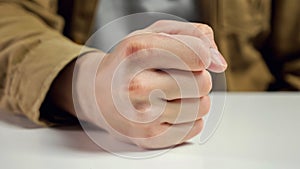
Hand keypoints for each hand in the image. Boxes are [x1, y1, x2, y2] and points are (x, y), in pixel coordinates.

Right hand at [74, 20, 226, 148]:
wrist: (98, 92)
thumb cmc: (129, 62)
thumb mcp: (154, 34)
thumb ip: (193, 35)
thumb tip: (219, 63)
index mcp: (138, 52)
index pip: (197, 54)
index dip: (202, 55)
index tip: (195, 58)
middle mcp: (137, 85)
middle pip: (203, 82)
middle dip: (197, 77)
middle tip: (177, 76)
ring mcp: (142, 115)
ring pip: (203, 106)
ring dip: (195, 98)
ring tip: (172, 93)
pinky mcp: (148, 137)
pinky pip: (195, 127)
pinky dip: (190, 118)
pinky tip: (170, 109)